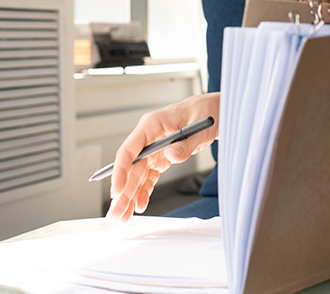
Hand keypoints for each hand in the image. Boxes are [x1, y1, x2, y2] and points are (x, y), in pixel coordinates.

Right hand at [106, 92, 219, 221]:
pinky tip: (139, 206)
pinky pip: (149, 177)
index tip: (116, 191)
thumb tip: (170, 156)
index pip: (130, 150)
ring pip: (137, 176)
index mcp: (152, 125)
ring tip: (122, 217)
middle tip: (115, 214)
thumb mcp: (200, 129)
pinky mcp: (161, 157)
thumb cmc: (205, 113)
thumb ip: (185, 145)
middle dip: (122, 193)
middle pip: (131, 168)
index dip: (120, 171)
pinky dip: (144, 191)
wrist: (213, 112)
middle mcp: (149, 138)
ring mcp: (154, 148)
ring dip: (130, 197)